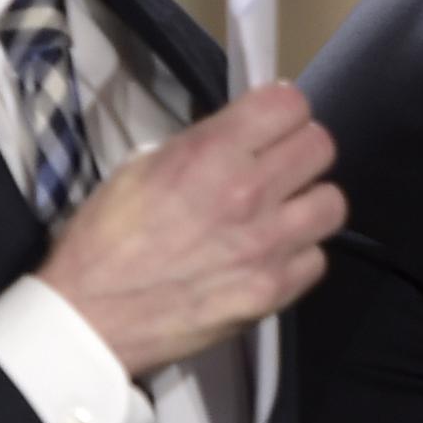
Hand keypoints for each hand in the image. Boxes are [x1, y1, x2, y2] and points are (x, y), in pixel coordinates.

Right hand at [38, 81, 345, 375]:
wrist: (89, 319)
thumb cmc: (104, 239)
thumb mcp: (140, 166)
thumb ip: (201, 145)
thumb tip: (239, 140)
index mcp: (212, 153)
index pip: (290, 104)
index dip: (282, 110)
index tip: (270, 124)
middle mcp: (249, 192)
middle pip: (321, 147)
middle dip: (301, 150)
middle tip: (278, 166)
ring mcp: (268, 244)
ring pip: (333, 202)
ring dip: (309, 203)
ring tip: (283, 213)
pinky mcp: (274, 291)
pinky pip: (317, 259)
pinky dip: (299, 256)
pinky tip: (271, 257)